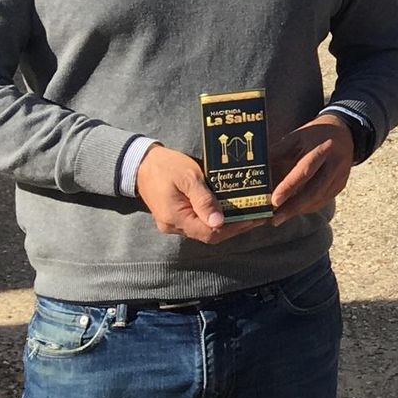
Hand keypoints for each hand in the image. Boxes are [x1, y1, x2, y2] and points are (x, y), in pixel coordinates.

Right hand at [135, 145, 249, 243]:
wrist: (141, 163)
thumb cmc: (166, 166)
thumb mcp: (188, 177)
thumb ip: (203, 200)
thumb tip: (219, 221)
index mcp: (176, 219)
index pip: (210, 233)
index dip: (234, 228)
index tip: (255, 218)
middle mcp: (173, 227)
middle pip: (209, 235)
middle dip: (234, 227)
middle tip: (256, 216)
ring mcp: (172, 224)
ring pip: (203, 230)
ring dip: (225, 224)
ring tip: (247, 213)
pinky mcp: (174, 217)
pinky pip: (197, 222)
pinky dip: (214, 218)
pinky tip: (228, 210)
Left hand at [269, 115, 356, 225]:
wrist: (343, 132)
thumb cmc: (313, 135)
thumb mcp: (296, 137)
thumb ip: (278, 153)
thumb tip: (258, 170)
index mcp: (322, 148)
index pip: (305, 170)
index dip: (289, 186)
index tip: (274, 201)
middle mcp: (335, 164)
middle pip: (314, 190)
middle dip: (293, 207)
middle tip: (274, 219)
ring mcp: (340, 177)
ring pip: (319, 199)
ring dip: (298, 210)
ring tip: (279, 217)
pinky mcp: (341, 186)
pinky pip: (322, 201)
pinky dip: (307, 207)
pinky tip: (293, 210)